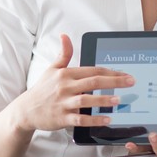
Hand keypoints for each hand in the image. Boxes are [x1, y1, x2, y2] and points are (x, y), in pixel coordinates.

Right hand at [8, 34, 134, 132]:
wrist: (26, 110)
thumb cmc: (42, 89)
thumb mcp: (52, 69)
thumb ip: (63, 53)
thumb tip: (65, 36)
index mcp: (65, 74)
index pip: (92, 70)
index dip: (110, 72)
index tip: (125, 74)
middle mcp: (65, 87)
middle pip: (92, 82)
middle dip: (114, 82)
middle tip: (130, 82)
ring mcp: (63, 103)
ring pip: (86, 100)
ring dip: (103, 100)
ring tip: (118, 100)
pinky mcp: (62, 118)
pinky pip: (80, 119)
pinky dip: (94, 120)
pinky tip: (106, 119)